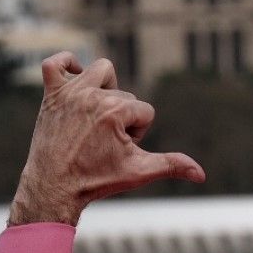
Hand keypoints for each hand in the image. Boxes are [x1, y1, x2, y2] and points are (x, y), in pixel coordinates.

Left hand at [7, 52, 205, 225]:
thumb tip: (202, 174)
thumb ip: (172, 165)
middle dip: (121, 119)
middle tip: (104, 142)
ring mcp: (70, 92)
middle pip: (125, 94)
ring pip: (100, 70)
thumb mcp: (139, 171)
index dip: (138, 133)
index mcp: (117, 111)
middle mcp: (93, 96)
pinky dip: (65, 65)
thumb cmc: (96, 180)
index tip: (119, 150)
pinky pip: (54, 64)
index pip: (144, 111)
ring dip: (105, 87)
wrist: (53, 188)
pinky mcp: (51, 94)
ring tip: (98, 113)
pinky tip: (75, 81)